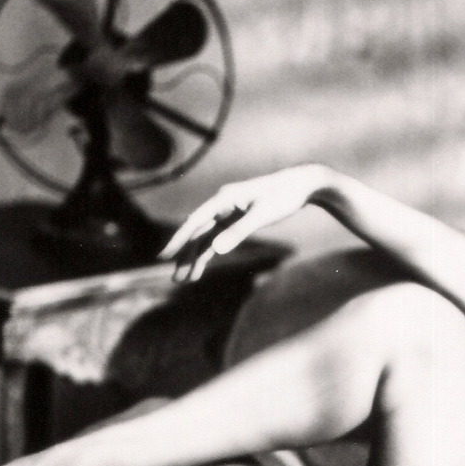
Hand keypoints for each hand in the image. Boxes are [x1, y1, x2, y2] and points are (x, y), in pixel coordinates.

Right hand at [160, 165, 333, 281]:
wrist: (300, 185)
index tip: (164, 256)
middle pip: (196, 233)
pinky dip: (208, 254)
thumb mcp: (262, 214)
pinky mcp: (235, 221)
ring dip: (194, 258)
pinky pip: (216, 240)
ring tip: (184, 280)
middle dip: (184, 256)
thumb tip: (215, 250)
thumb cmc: (283, 196)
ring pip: (204, 239)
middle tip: (174, 278)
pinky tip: (199, 269)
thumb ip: (239, 232)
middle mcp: (220, 206)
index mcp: (223, 199)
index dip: (177, 240)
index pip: (194, 221)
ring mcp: (227, 214)